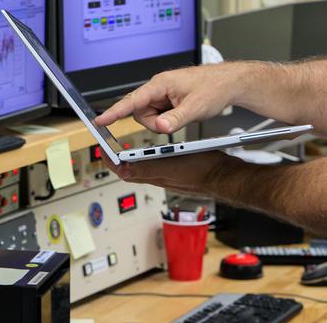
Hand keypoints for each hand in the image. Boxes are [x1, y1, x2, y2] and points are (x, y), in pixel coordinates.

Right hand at [94, 63, 249, 133]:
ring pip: (149, 115)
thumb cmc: (214, 87)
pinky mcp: (169, 100)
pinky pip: (159, 114)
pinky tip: (181, 114)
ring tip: (181, 115)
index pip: (132, 100)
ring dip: (161, 122)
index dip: (114, 112)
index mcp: (160, 84)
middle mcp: (159, 87)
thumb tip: (159, 127)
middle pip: (140, 112)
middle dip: (153, 122)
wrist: (229, 83)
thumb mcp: (195, 108)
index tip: (100, 121)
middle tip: (172, 122)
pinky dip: (167, 119)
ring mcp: (164, 94)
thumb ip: (175, 119)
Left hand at [113, 150, 235, 196]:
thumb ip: (146, 167)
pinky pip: (159, 167)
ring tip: (127, 149)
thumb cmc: (203, 170)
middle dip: (119, 160)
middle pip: (133, 171)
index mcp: (155, 175)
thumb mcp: (172, 163)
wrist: (225, 176)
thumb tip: (122, 170)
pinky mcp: (179, 173)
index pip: (125, 171)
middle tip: (110, 148)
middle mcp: (160, 178)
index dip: (111, 162)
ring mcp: (170, 177)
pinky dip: (151, 159)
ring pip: (145, 169)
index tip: (102, 150)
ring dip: (134, 160)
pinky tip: (155, 152)